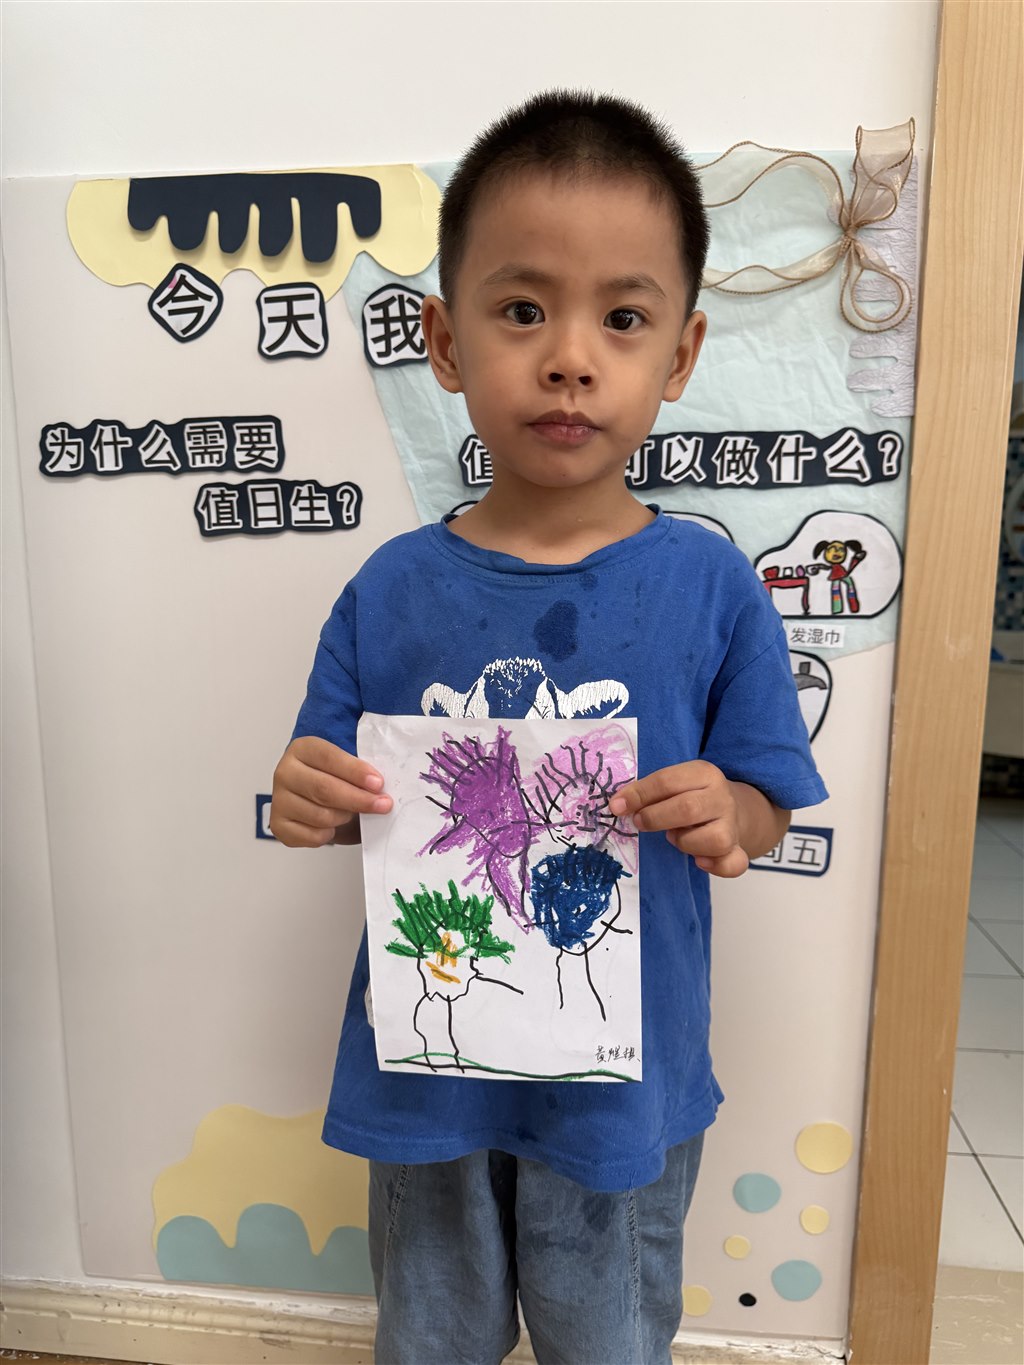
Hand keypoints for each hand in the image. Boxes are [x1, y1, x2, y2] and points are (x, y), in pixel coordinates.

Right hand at [269, 736, 391, 846]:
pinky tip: (333, 825)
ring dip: (344, 817)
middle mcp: (285, 772)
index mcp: (302, 749)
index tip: (378, 783)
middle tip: (382, 805)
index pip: (329, 759)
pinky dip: (330, 834)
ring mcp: (279, 800)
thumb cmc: (332, 778)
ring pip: (321, 816)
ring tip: (351, 813)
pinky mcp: (280, 825)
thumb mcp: (344, 766)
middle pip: (324, 789)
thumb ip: (359, 772)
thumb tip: (380, 788)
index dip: (356, 772)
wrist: (312, 797)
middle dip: (358, 799)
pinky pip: (313, 836)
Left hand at [607, 760, 748, 877]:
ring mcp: (732, 825)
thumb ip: (650, 791)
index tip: (617, 807)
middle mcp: (721, 798)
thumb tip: (618, 805)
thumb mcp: (676, 783)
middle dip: (655, 818)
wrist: (733, 808)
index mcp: (704, 774)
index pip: (667, 780)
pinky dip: (715, 866)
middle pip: (688, 808)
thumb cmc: (692, 795)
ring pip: (714, 838)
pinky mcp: (737, 849)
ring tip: (674, 837)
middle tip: (639, 823)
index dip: (638, 795)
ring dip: (685, 842)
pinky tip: (699, 862)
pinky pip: (733, 863)